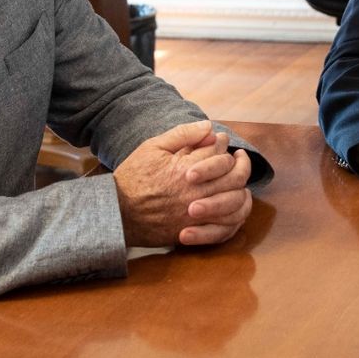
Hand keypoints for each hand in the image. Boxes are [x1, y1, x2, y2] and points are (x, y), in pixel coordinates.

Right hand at [113, 120, 252, 247]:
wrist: (117, 212)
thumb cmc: (133, 176)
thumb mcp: (153, 147)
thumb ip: (182, 134)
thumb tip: (209, 127)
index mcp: (185, 168)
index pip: (218, 152)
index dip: (222, 143)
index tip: (221, 140)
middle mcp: (195, 191)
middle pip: (234, 176)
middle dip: (241, 164)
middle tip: (240, 158)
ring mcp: (196, 214)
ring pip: (234, 200)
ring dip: (241, 188)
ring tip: (240, 181)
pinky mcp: (194, 230)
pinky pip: (225, 224)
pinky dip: (234, 213)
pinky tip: (233, 203)